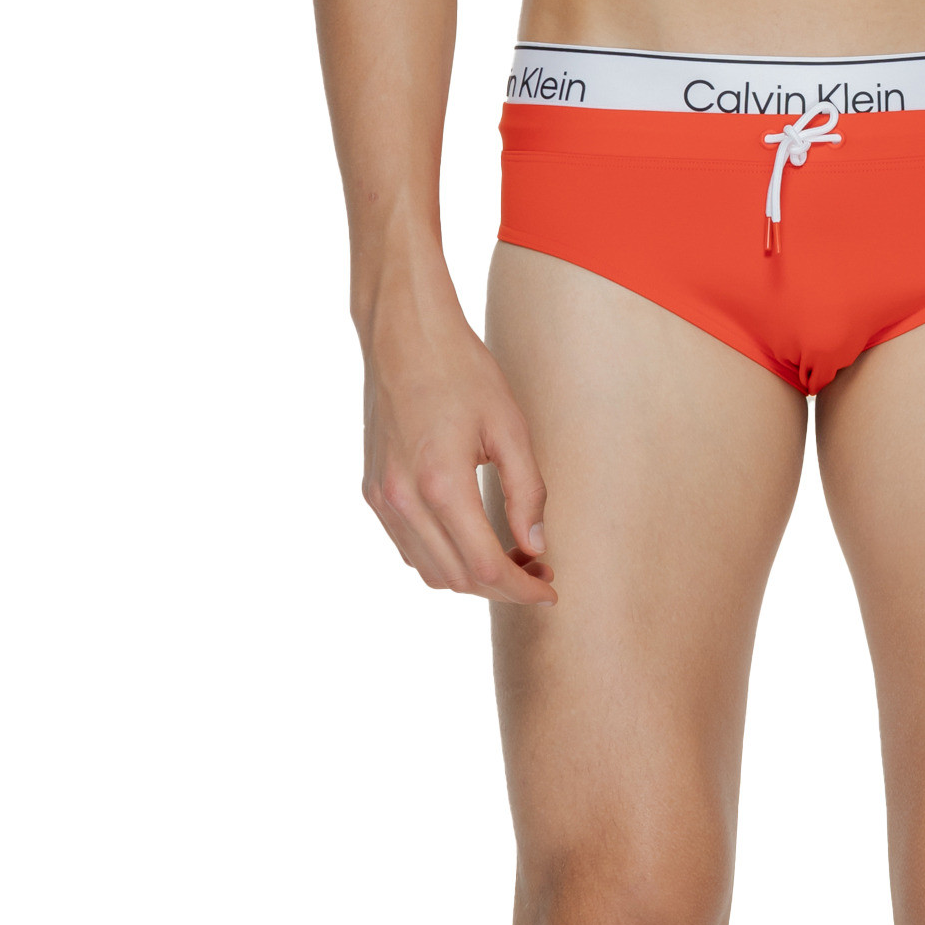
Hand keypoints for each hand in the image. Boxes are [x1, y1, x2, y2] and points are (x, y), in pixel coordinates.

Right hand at [362, 298, 555, 603]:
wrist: (402, 334)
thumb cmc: (462, 371)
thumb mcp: (510, 428)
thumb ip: (527, 493)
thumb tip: (536, 548)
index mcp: (440, 484)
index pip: (485, 567)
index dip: (522, 589)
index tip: (550, 591)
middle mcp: (403, 500)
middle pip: (459, 579)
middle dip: (504, 588)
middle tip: (538, 570)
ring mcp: (382, 498)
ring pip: (431, 573)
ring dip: (473, 580)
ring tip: (511, 558)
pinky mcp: (373, 492)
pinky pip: (410, 550)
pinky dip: (444, 560)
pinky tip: (473, 541)